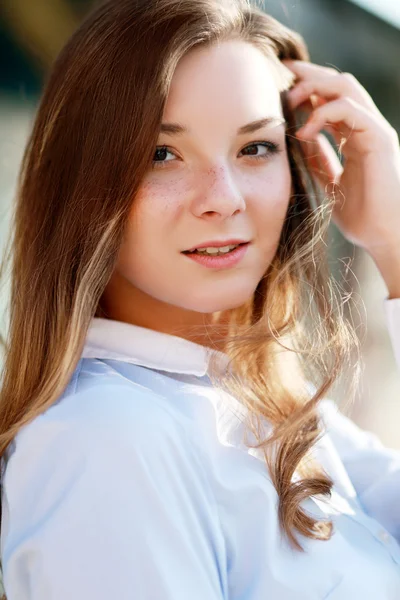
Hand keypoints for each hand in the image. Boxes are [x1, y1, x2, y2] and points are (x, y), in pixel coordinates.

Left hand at [282, 60, 399, 259]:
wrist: (383, 236)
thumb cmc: (360, 215)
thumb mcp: (330, 182)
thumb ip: (318, 159)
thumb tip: (298, 137)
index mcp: (356, 136)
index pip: (331, 99)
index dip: (308, 86)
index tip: (280, 83)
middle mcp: (367, 127)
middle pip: (338, 83)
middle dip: (308, 74)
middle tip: (281, 74)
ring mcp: (374, 130)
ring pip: (346, 86)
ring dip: (313, 87)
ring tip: (289, 100)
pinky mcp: (379, 139)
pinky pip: (350, 110)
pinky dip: (323, 114)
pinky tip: (304, 132)